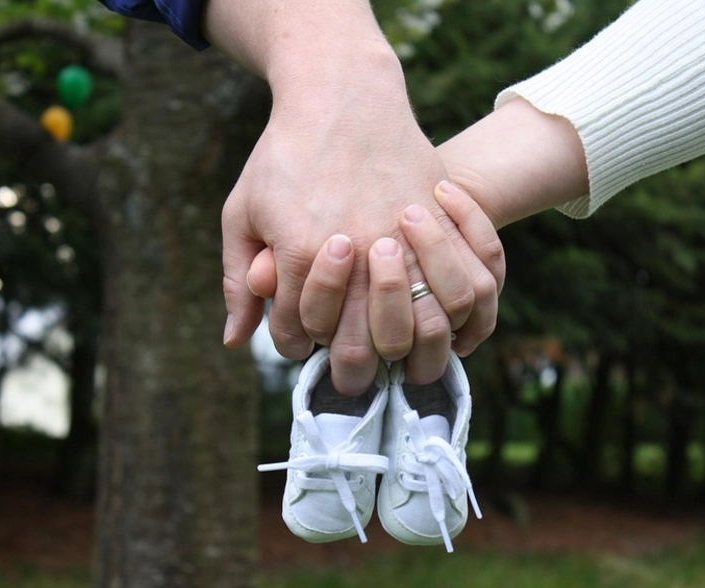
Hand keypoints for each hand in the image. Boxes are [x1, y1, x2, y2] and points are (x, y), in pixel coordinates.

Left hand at [221, 53, 460, 393]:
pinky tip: (438, 315)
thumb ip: (237, 281)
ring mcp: (405, 236)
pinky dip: (461, 313)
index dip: (293, 345)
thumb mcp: (242, 212)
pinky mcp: (440, 220)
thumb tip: (236, 342)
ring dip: (408, 349)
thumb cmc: (284, 155)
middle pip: (361, 347)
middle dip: (351, 371)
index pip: (297, 334)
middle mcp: (358, 252)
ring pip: (421, 327)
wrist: (341, 97)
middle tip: (350, 373)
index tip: (297, 340)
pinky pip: (468, 284)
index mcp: (301, 252)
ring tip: (397, 352)